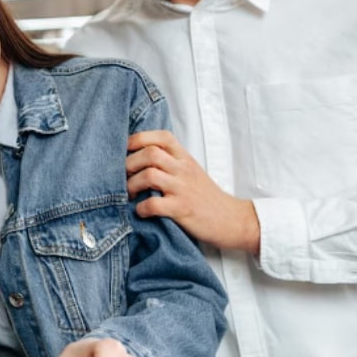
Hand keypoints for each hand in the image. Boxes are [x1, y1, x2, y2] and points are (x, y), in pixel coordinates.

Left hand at [125, 130, 260, 253]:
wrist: (233, 219)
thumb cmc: (206, 197)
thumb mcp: (191, 171)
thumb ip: (171, 161)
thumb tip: (138, 157)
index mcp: (185, 158)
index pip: (162, 137)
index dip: (139, 139)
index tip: (126, 150)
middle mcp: (184, 169)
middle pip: (150, 153)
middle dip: (129, 163)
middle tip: (123, 176)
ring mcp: (183, 189)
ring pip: (149, 175)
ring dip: (132, 184)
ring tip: (129, 194)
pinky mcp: (182, 209)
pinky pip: (154, 204)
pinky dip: (141, 208)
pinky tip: (141, 211)